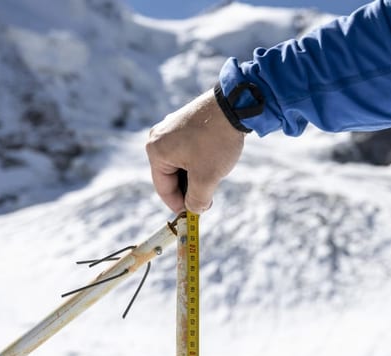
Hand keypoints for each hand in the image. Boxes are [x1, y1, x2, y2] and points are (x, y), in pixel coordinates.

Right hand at [146, 89, 244, 213]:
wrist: (234, 105)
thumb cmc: (216, 141)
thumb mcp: (207, 178)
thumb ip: (197, 200)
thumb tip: (194, 210)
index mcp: (156, 151)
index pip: (163, 189)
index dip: (179, 205)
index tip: (194, 215)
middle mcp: (157, 137)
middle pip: (170, 175)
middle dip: (189, 188)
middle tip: (209, 197)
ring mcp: (170, 127)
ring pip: (180, 163)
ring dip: (195, 174)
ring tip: (214, 175)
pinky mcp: (184, 121)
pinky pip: (186, 149)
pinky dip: (198, 159)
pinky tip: (214, 159)